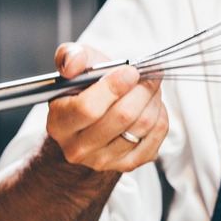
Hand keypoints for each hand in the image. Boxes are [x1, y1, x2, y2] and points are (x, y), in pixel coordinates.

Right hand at [47, 42, 168, 171]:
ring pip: (143, 125)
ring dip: (153, 100)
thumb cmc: (85, 91)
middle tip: (150, 74)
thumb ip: (70, 57)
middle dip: (142, 90)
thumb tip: (74, 63)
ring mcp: (104, 160)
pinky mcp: (129, 164)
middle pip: (123, 117)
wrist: (93, 122)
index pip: (89, 108)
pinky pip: (157, 135)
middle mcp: (78, 148)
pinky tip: (152, 105)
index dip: (114, 87)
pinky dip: (160, 115)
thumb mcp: (74, 68)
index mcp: (60, 124)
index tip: (131, 71)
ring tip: (151, 87)